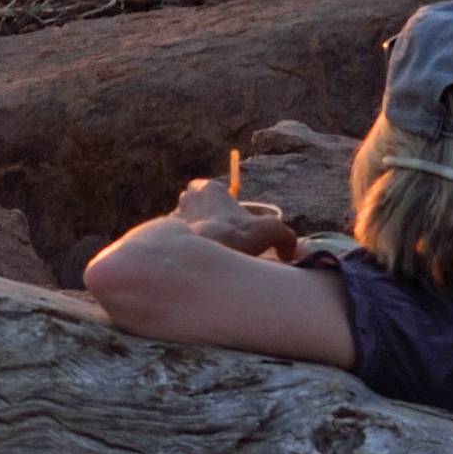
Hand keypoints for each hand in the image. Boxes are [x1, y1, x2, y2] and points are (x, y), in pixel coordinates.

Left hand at [174, 180, 295, 258]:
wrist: (202, 257)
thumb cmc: (237, 236)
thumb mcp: (272, 231)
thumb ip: (285, 237)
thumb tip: (289, 250)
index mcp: (208, 188)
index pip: (210, 190)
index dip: (221, 205)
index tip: (231, 223)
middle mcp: (186, 198)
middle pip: (196, 207)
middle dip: (206, 220)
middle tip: (222, 241)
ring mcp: (172, 217)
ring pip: (185, 225)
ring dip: (195, 237)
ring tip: (210, 255)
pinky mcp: (163, 237)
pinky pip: (175, 243)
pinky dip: (184, 251)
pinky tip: (196, 264)